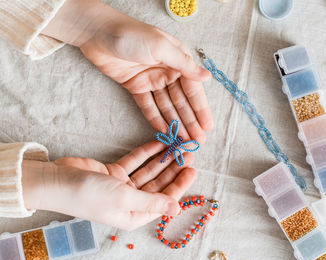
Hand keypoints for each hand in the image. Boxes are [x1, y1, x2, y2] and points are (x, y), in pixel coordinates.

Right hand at [22, 141, 195, 229]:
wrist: (56, 182)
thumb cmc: (89, 195)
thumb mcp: (125, 198)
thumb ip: (152, 201)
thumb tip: (177, 209)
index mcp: (134, 215)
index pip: (164, 200)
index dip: (180, 185)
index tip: (192, 170)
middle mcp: (130, 202)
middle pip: (158, 185)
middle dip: (173, 170)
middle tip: (187, 154)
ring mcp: (122, 187)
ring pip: (148, 172)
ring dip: (162, 160)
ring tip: (177, 146)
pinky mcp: (113, 173)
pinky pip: (134, 162)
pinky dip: (146, 153)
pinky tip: (158, 143)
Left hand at [41, 0, 213, 143]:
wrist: (98, 33)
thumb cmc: (132, 34)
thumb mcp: (162, 47)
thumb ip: (184, 65)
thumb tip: (207, 76)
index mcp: (178, 60)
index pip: (193, 89)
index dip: (200, 108)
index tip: (207, 126)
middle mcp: (168, 70)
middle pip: (181, 101)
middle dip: (190, 121)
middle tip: (198, 140)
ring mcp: (152, 79)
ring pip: (167, 106)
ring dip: (175, 123)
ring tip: (184, 140)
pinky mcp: (136, 86)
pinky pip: (149, 106)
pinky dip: (156, 118)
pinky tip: (164, 131)